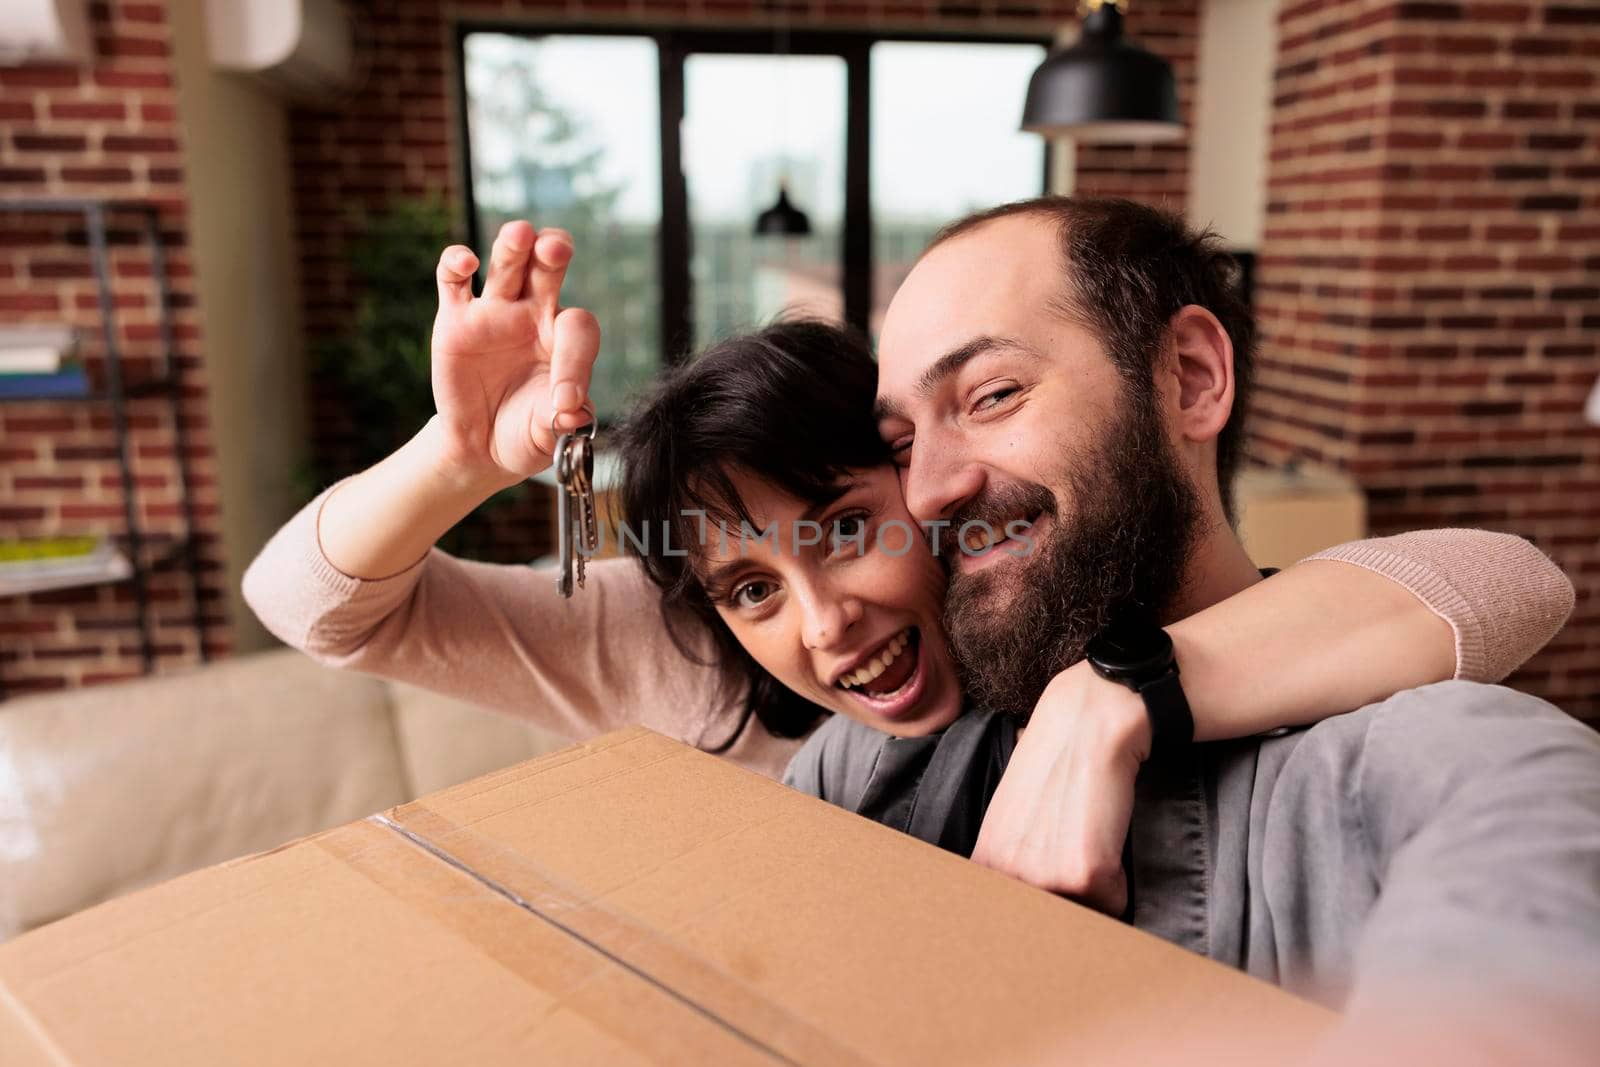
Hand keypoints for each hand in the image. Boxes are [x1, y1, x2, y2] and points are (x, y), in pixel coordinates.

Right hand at [429, 220, 600, 487]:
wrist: (481, 445)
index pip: (578, 330)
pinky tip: (465, 261)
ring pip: (507, 265)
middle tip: (555, 251)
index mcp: (565, 340)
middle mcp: (534, 316)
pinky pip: (453, 281)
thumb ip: (560, 422)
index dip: (576, 362)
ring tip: (520, 234)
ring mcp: (495, 312)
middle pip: (548, 270)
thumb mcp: (547, 435)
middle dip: (553, 253)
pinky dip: (455, 263)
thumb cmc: (524, 433)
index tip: (564, 402)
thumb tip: (573, 413)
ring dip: (514, 246)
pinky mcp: (456, 318)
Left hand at [970, 661, 1151, 914]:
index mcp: (986, 865)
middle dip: (1071, 902)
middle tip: (1076, 854)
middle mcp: (1008, 876)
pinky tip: (1108, 832)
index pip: (1011, 921)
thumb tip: (1028, 915)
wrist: (1086, 724)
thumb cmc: (1054, 765)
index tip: (1047, 900)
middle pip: (1051, 925)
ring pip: (1085, 915)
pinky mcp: (1085, 874)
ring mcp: (1044, 877)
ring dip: (1096, 891)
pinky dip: (1121, 879)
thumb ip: (1011, 864)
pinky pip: (1115, 903)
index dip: (1038, 914)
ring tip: (1090, 837)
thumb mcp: (1012, 818)